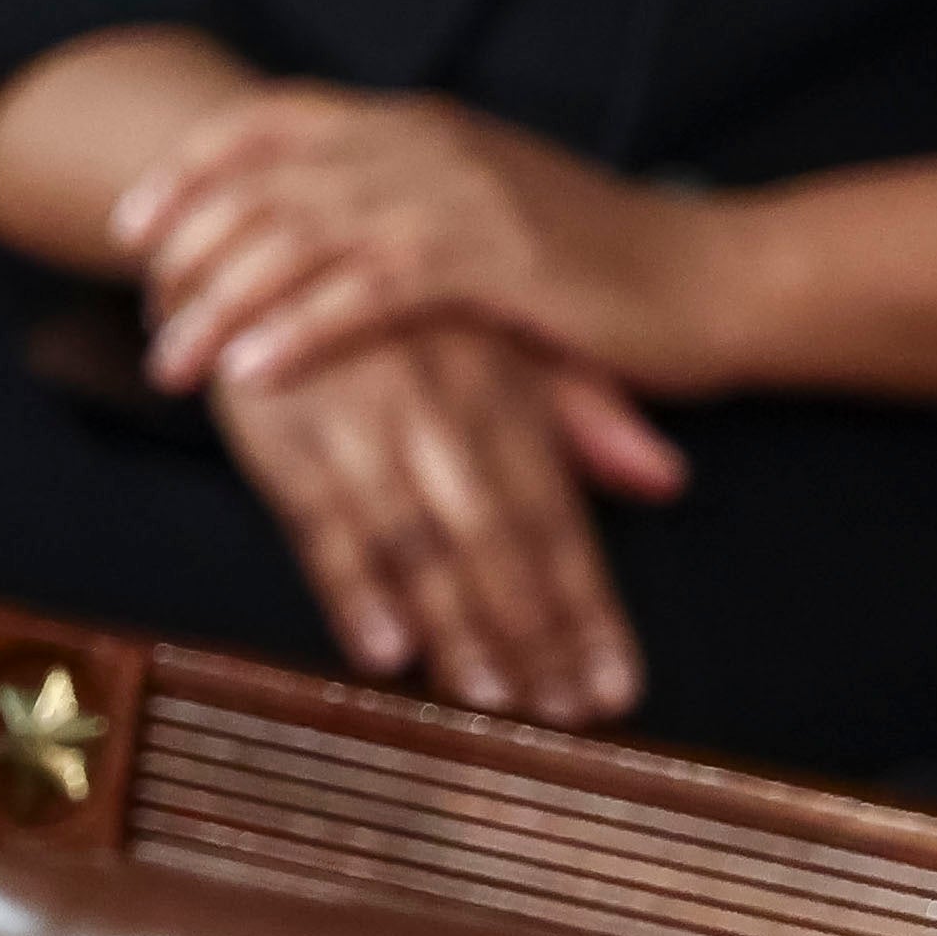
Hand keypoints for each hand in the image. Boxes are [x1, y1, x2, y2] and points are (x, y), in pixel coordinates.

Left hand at [127, 83, 722, 399]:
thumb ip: (394, 206)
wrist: (716, 278)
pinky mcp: (496, 261)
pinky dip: (303, 331)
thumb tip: (299, 234)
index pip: (270, 121)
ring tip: (175, 362)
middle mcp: (426, 145)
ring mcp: (460, 198)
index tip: (132, 227)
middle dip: (191, 254)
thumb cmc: (593, 261)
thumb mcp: (478, 211)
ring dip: (226, 304)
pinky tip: (256, 372)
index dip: (192, 170)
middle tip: (146, 320)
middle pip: (266, 185)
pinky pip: (371, 294)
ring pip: (303, 240)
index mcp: (415, 124)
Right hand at [213, 315, 684, 722]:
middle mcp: (443, 415)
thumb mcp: (498, 339)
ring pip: (419, 540)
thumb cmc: (392, 301)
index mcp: (504, 396)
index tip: (614, 686)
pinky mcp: (281, 433)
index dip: (589, 608)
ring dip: (457, 624)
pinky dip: (351, 586)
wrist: (267, 225)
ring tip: (491, 698)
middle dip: (535, 631)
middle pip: (500, 540)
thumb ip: (583, 413)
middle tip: (562, 709)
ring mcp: (361, 425)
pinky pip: (320, 521)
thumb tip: (670, 480)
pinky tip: (383, 647)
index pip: (559, 520)